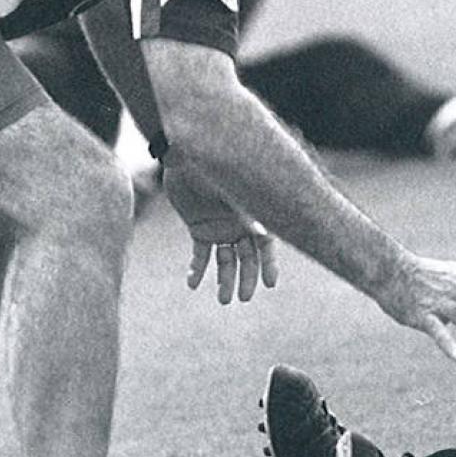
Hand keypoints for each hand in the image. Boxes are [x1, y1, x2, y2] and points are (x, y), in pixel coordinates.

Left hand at [164, 155, 278, 303]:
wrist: (185, 156)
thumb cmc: (213, 167)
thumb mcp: (232, 191)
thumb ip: (246, 213)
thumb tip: (264, 236)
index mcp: (252, 215)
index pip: (266, 246)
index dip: (269, 264)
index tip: (270, 284)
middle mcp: (239, 224)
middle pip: (247, 257)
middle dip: (247, 278)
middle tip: (243, 298)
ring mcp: (220, 227)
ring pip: (226, 260)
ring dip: (224, 279)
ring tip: (223, 300)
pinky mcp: (199, 228)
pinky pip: (201, 254)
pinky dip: (198, 269)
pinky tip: (192, 284)